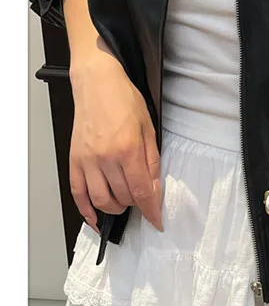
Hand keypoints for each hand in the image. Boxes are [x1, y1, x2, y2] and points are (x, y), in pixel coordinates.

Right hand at [68, 54, 162, 233]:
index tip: (157, 221)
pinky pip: (77, 193)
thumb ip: (151, 161)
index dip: (151, 211)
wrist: (97, 83)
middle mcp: (105, 159)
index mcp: (127, 150)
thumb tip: (154, 188)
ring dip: (114, 209)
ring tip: (124, 204)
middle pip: (123, 197)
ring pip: (100, 200)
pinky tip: (95, 218)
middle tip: (142, 199)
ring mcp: (86, 161)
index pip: (141, 192)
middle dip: (136, 204)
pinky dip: (85, 210)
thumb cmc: (124, 101)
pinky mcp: (73, 160)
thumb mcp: (149, 128)